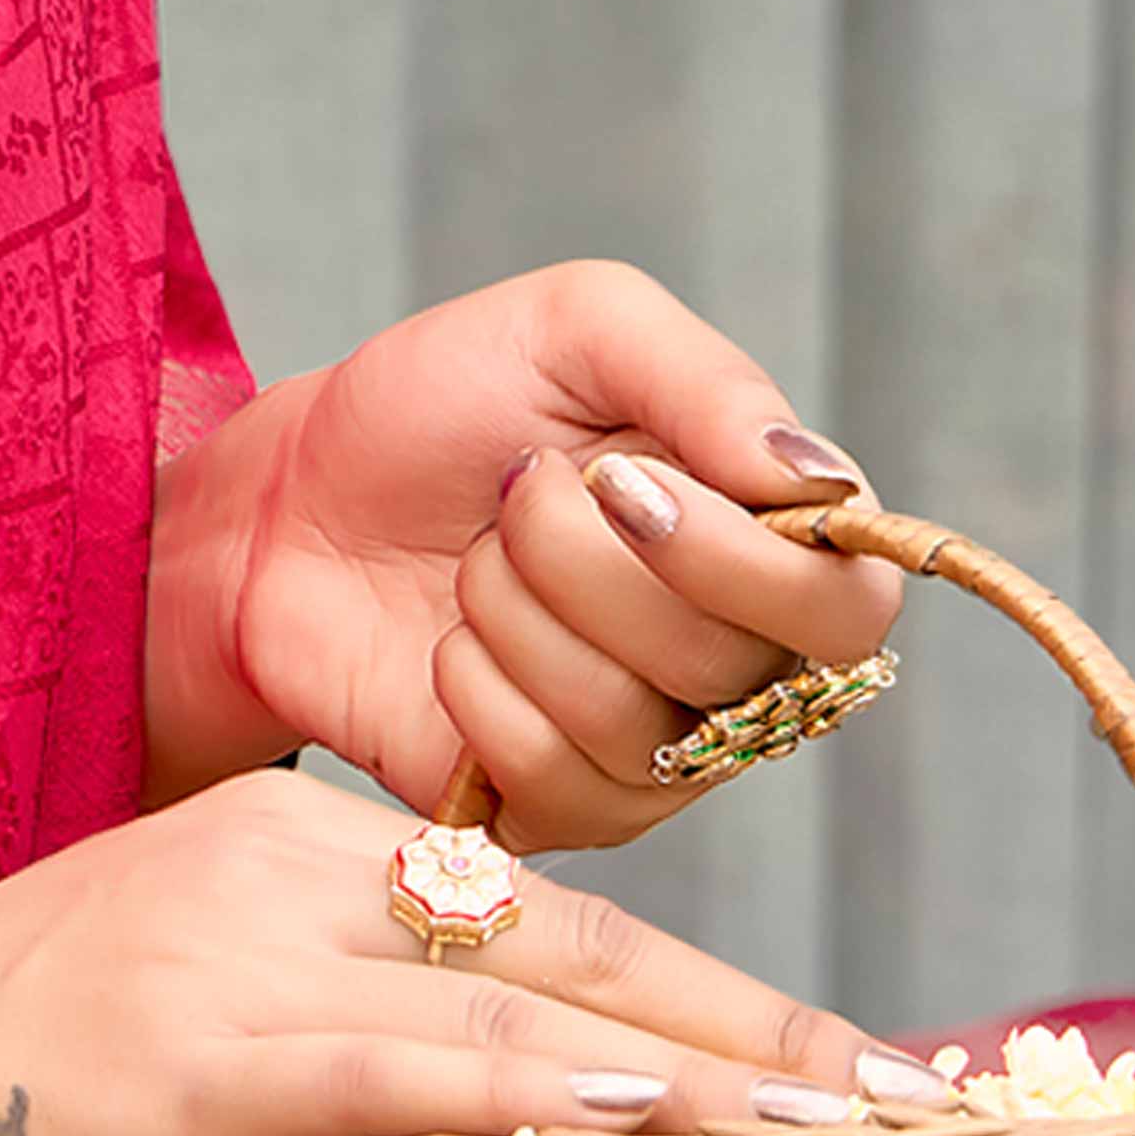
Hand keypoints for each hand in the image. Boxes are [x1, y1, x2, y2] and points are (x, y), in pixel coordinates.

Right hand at [0, 760, 942, 1135]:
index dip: (698, 981)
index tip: (827, 1054)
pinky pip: (405, 1067)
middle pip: (565, 934)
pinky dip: (536, 1091)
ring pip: (516, 998)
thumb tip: (491, 1106)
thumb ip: (333, 1019)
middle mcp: (280, 856)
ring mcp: (239, 942)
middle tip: (894, 1085)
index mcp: (284, 833)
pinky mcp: (201, 1042)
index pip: (537, 905)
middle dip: (747, 1017)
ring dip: (696, 1068)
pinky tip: (642, 1117)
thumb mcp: (191, 1002)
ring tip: (830, 1121)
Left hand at [145, 257, 905, 848]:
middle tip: (515, 489)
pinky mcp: (561, 807)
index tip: (620, 479)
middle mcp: (739, 660)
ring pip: (633, 724)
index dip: (736, 556)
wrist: (287, 501)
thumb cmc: (439, 406)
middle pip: (726, 663)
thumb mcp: (571, 328)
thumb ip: (707, 379)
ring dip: (513, 612)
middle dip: (581, 560)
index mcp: (771, 541)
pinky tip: (449, 644)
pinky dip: (475, 689)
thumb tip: (817, 482)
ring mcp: (655, 748)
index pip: (848, 605)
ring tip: (474, 560)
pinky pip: (554, 779)